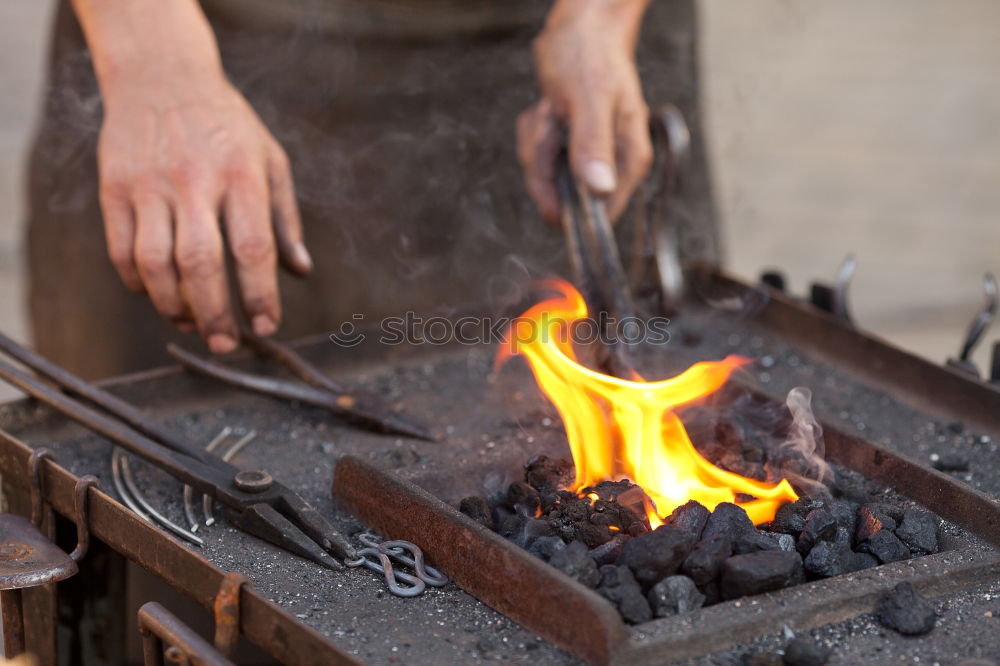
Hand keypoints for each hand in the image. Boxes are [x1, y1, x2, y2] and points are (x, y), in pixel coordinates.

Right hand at [72, 0, 310, 353]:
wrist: (162, 75)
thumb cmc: (227, 126)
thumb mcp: (270, 161)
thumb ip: (285, 219)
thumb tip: (301, 271)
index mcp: (242, 175)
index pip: (253, 249)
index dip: (259, 295)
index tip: (267, 325)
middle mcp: (194, 181)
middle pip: (201, 264)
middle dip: (215, 313)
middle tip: (226, 344)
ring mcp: (149, 185)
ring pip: (156, 264)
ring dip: (174, 306)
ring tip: (193, 323)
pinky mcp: (114, 189)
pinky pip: (122, 251)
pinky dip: (140, 283)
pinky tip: (159, 294)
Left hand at [518, 0, 652, 223]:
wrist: (581, 28)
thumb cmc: (592, 55)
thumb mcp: (590, 97)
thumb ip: (594, 144)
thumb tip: (600, 189)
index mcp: (628, 160)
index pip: (599, 216)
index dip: (567, 203)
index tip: (554, 166)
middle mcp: (610, 166)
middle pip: (562, 199)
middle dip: (543, 159)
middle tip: (553, 120)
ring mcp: (587, 160)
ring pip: (543, 177)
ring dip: (537, 142)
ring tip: (553, 109)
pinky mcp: (567, 152)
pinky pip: (537, 159)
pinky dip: (534, 133)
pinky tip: (548, 109)